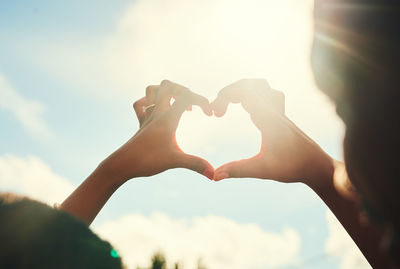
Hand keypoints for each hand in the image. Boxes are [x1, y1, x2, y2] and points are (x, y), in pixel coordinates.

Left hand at [101, 80, 214, 182]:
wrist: (121, 164)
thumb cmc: (147, 160)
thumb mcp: (175, 161)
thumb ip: (196, 165)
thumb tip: (214, 174)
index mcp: (167, 118)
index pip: (186, 96)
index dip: (202, 100)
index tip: (210, 115)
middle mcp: (156, 113)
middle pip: (168, 86)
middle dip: (184, 90)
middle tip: (192, 107)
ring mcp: (147, 117)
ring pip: (152, 90)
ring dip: (166, 92)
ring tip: (177, 105)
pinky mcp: (141, 124)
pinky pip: (141, 104)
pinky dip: (149, 102)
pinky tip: (157, 111)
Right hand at [211, 79, 332, 186]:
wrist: (317, 165)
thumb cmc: (293, 167)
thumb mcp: (263, 169)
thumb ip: (238, 170)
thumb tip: (214, 176)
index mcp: (268, 119)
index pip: (246, 93)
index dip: (226, 96)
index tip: (215, 113)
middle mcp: (274, 111)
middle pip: (252, 84)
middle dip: (231, 91)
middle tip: (218, 110)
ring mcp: (278, 112)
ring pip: (261, 87)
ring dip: (243, 90)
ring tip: (229, 105)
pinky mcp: (280, 117)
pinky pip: (266, 96)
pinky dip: (252, 96)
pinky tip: (246, 111)